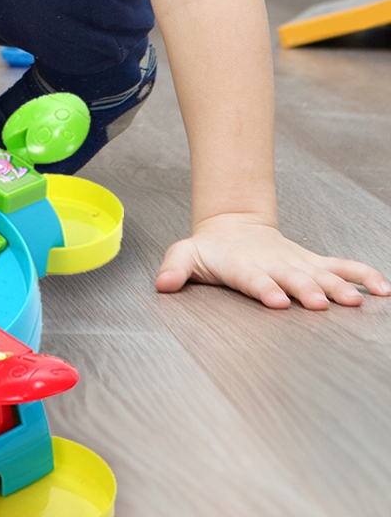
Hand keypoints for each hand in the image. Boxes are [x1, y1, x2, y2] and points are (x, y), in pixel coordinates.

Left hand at [156, 212, 390, 309]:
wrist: (233, 228)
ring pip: (322, 273)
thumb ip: (174, 268)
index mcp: (243, 265)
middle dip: (306, 290)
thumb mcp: (185, 254)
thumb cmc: (210, 249)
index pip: (253, 278)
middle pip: (292, 278)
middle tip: (320, 303)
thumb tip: (162, 284)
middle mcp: (274, 264)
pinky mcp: (314, 264)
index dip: (264, 288)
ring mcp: (297, 264)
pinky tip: (383, 289)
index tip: (276, 300)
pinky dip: (363, 276)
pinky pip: (343, 268)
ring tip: (356, 301)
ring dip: (339, 286)